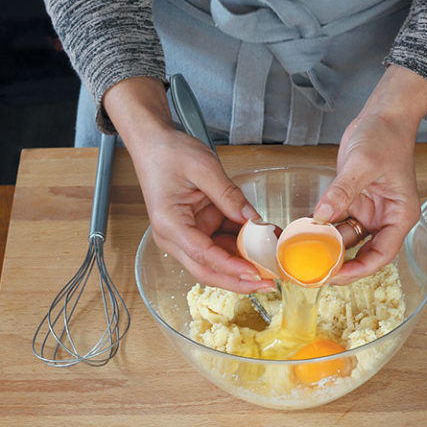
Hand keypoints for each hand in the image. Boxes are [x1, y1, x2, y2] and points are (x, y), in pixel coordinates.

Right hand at [103, 77, 275, 292]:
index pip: (203, 256)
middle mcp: (174, 236)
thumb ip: (230, 195)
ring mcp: (186, 234)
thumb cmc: (168, 153)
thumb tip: (253, 220)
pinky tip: (263, 243)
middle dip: (239, 280)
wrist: (154, 142)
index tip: (255, 274)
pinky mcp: (198, 228)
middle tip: (268, 284)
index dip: (231, 268)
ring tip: (272, 262)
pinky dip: (242, 245)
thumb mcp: (204, 168)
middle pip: (208, 270)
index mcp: (170, 224)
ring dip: (244, 263)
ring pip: (218, 261)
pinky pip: (222, 243)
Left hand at [314, 65, 426, 282]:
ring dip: (326, 247)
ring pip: (346, 240)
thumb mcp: (363, 164)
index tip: (336, 276)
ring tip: (302, 255)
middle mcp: (385, 218)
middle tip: (314, 271)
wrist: (382, 116)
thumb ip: (342, 191)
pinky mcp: (353, 202)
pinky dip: (320, 229)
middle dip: (340, 264)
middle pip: (363, 253)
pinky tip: (302, 233)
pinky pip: (336, 222)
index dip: (360, 270)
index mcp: (399, 216)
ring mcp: (368, 212)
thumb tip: (321, 216)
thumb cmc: (385, 137)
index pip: (382, 255)